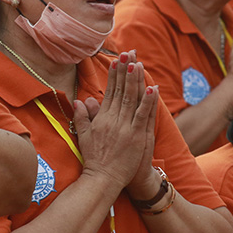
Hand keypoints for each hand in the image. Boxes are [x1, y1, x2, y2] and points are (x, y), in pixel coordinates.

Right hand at [75, 51, 158, 192]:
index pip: (109, 92)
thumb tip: (80, 100)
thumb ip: (83, 117)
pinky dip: (147, 101)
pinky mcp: (136, 137)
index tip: (117, 61)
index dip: (114, 75)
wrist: (103, 179)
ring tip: (138, 63)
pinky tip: (151, 87)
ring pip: (131, 99)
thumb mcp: (84, 136)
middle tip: (128, 53)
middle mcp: (113, 120)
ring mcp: (125, 128)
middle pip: (120, 91)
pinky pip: (142, 115)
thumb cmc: (95, 160)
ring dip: (135, 80)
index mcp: (101, 119)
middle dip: (125, 71)